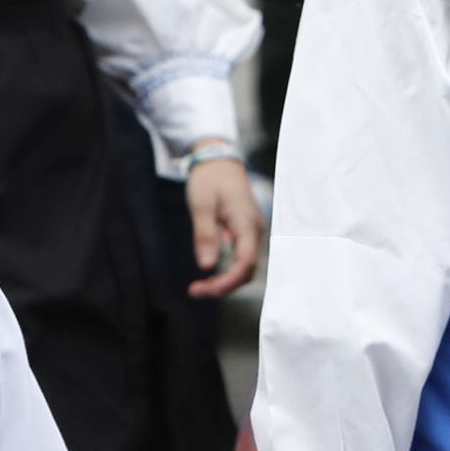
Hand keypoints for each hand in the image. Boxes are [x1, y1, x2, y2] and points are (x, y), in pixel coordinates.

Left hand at [185, 155, 262, 295]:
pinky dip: (226, 270)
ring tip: (199, 287)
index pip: (244, 263)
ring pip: (245, 267)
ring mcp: (252, 231)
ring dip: (225, 280)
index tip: (203, 289)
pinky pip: (241, 257)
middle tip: (195, 291)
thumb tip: (206, 266)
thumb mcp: (201, 205)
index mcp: (246, 223)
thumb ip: (205, 236)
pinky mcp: (245, 232)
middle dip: (223, 286)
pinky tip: (208, 273)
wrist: (219, 159)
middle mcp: (255, 230)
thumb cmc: (209, 178)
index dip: (227, 282)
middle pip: (247, 270)